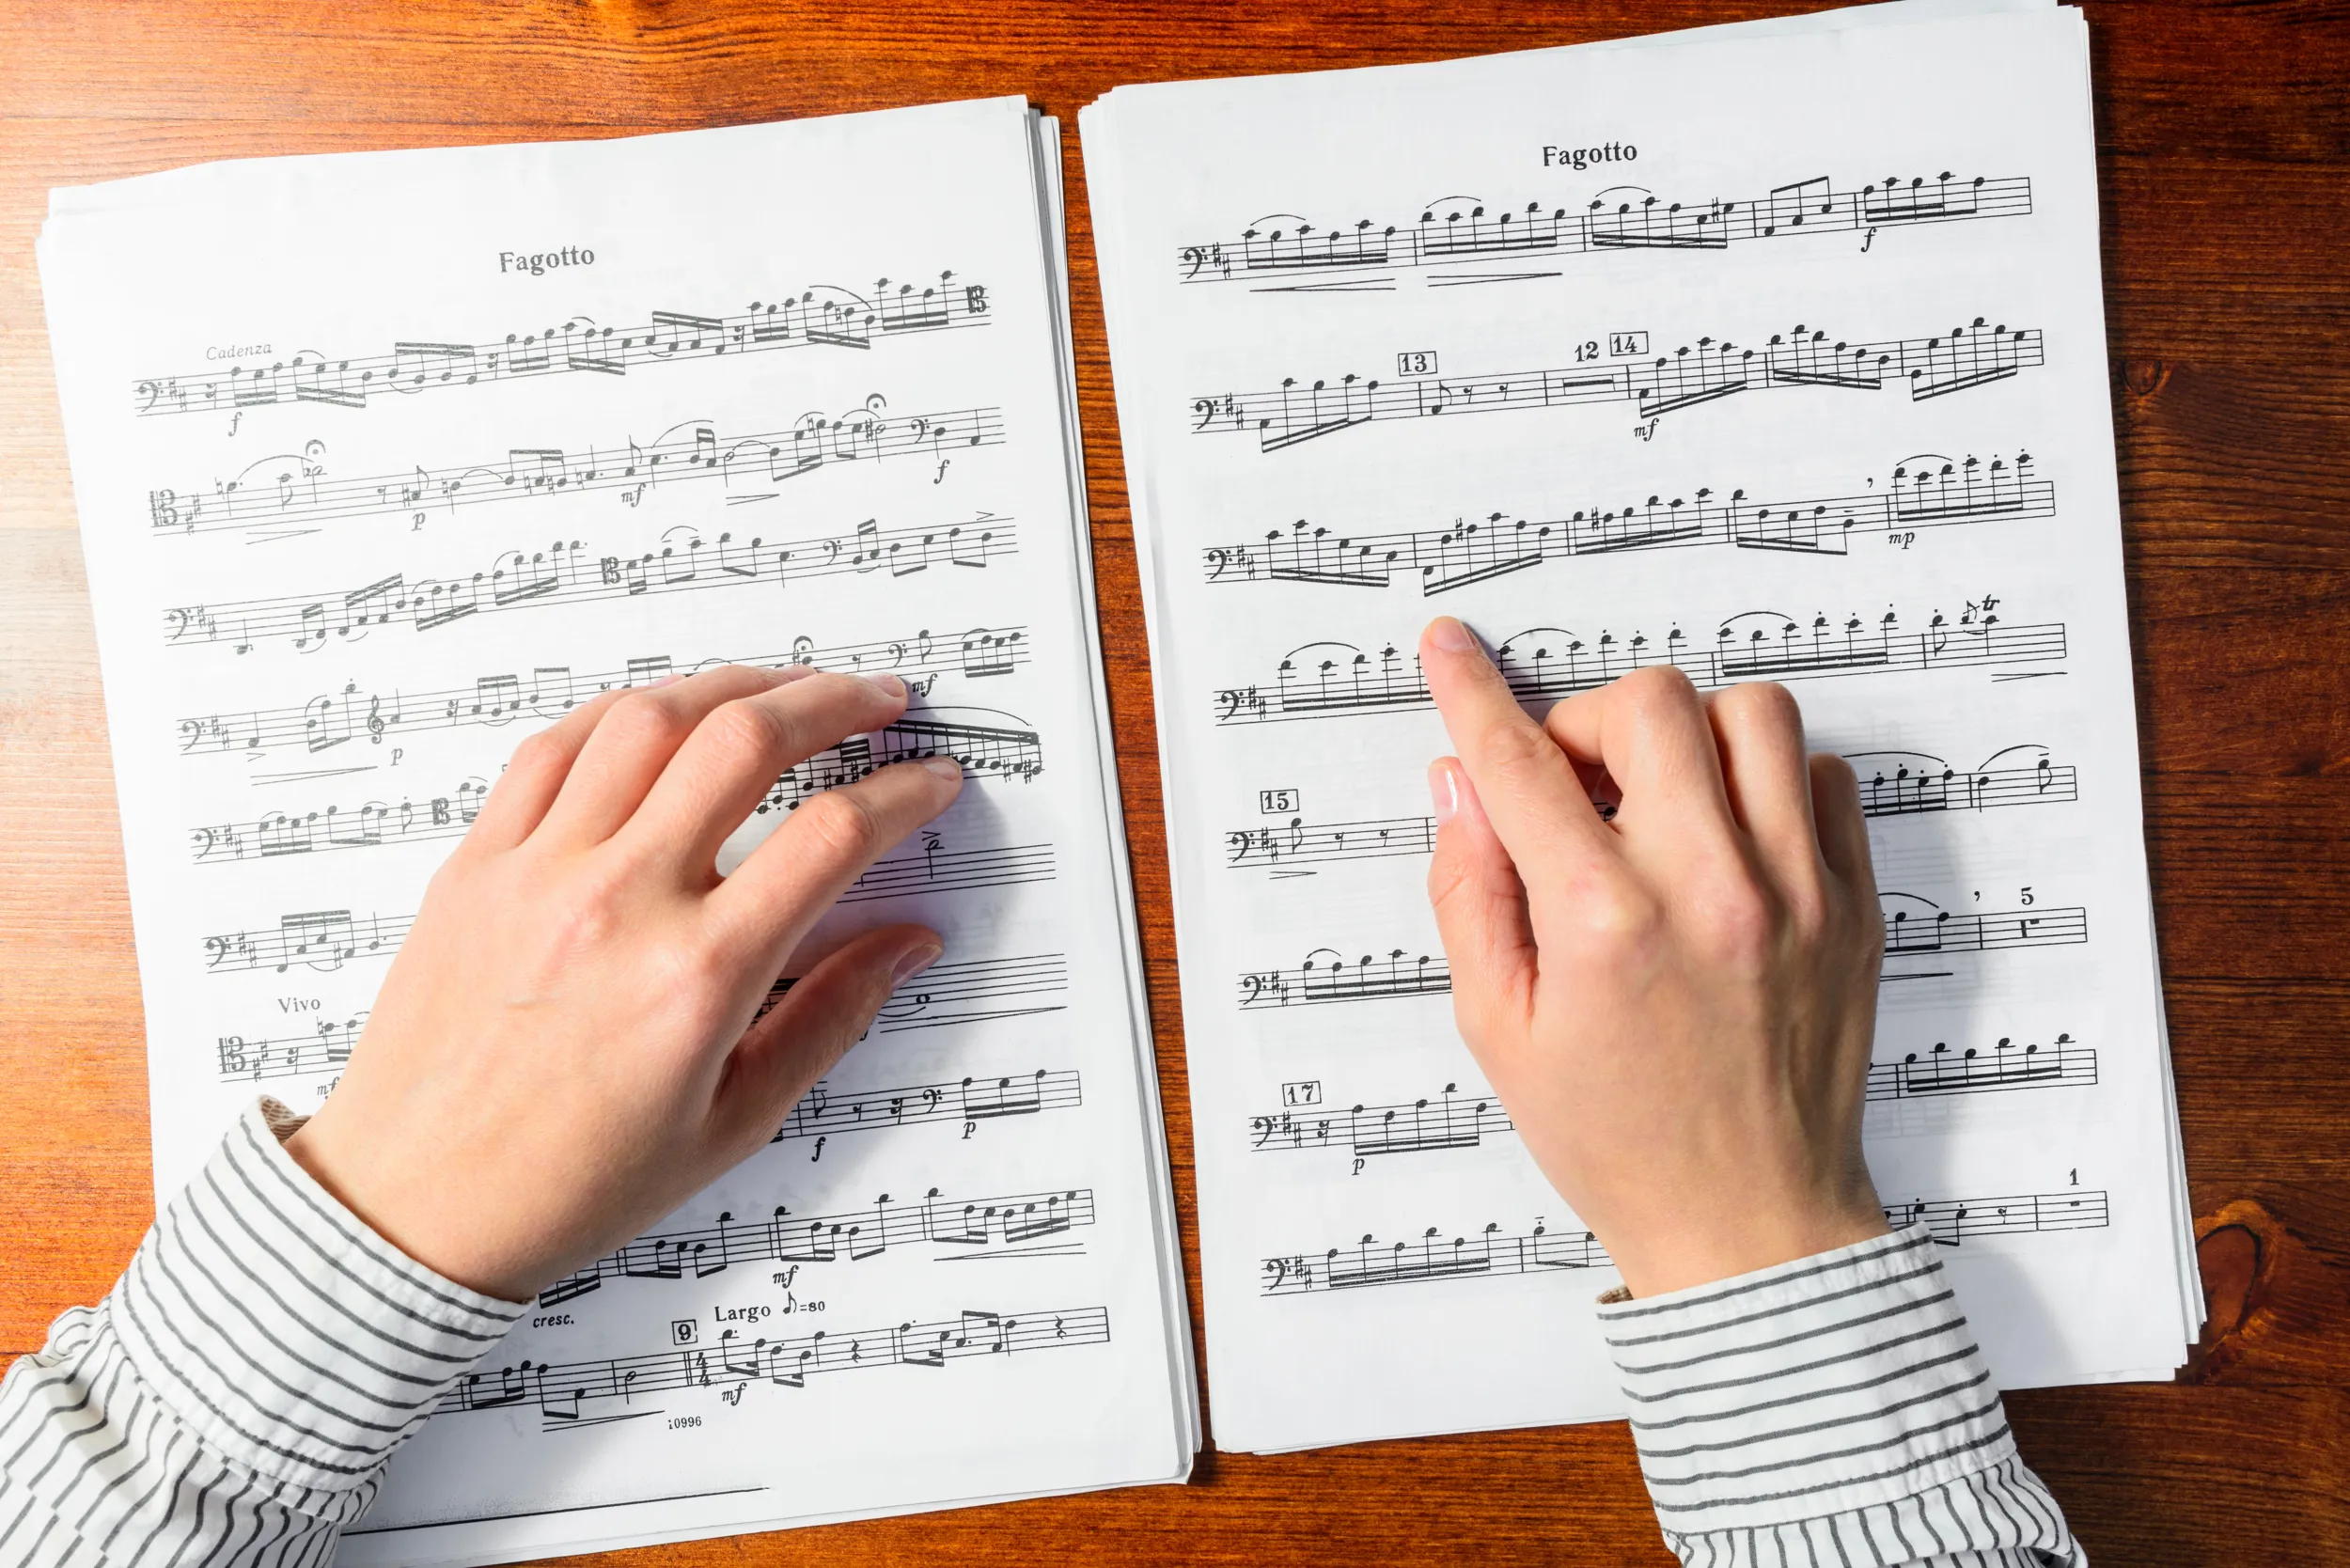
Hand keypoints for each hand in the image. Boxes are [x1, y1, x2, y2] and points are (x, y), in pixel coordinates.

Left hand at [283, 665, 961, 1301]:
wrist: (413, 1209)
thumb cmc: (566, 1184)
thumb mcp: (733, 1123)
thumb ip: (829, 1018)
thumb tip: (904, 947)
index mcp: (696, 977)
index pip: (830, 837)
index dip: (903, 793)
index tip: (930, 783)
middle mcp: (618, 903)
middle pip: (747, 740)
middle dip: (835, 701)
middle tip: (878, 701)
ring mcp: (540, 872)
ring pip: (651, 717)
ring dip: (734, 684)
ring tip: (780, 690)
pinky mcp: (479, 864)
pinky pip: (554, 747)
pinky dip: (623, 712)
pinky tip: (663, 713)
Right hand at [1418, 617, 1887, 1297]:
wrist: (1748, 1222)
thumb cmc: (1616, 1138)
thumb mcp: (1497, 1027)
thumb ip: (1471, 893)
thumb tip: (1460, 785)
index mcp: (1605, 923)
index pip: (1522, 763)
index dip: (1473, 693)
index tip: (1451, 649)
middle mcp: (1709, 890)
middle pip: (1649, 706)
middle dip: (1589, 724)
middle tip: (1573, 787)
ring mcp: (1797, 892)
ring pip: (1751, 716)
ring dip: (1686, 736)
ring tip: (1657, 801)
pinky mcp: (1853, 906)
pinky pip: (1820, 777)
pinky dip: (1765, 781)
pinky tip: (1727, 836)